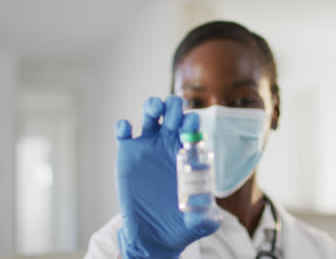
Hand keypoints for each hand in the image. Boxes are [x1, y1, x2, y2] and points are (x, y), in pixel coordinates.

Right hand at [115, 96, 219, 258]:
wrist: (155, 235)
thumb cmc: (182, 224)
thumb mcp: (200, 223)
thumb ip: (206, 216)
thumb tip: (204, 209)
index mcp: (190, 153)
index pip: (193, 128)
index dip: (192, 122)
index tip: (191, 126)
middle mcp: (170, 145)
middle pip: (173, 114)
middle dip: (174, 108)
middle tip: (173, 115)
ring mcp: (148, 147)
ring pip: (150, 116)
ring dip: (152, 106)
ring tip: (154, 109)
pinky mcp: (128, 154)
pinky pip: (124, 134)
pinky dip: (123, 127)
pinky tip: (126, 129)